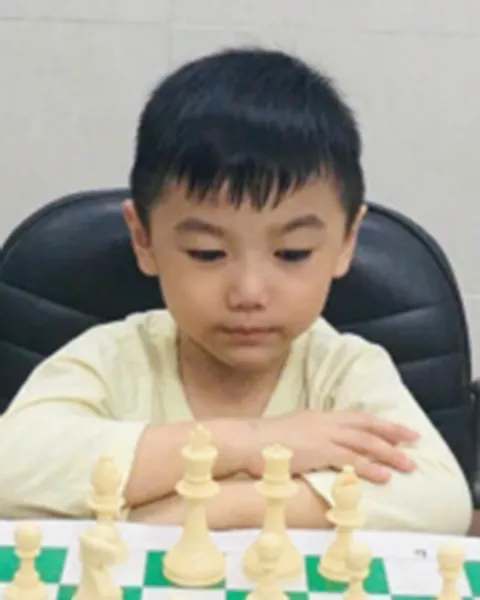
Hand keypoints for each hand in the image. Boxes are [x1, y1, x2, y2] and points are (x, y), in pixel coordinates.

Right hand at [246, 410, 418, 483]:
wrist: (245, 440)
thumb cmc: (263, 441)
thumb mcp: (292, 432)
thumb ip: (310, 436)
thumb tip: (321, 447)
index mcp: (319, 416)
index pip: (356, 417)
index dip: (379, 422)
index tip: (398, 428)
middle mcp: (324, 422)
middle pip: (366, 425)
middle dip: (392, 432)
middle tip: (414, 440)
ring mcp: (322, 436)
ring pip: (364, 442)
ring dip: (388, 453)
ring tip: (407, 464)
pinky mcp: (317, 451)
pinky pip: (350, 459)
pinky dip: (369, 467)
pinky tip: (383, 476)